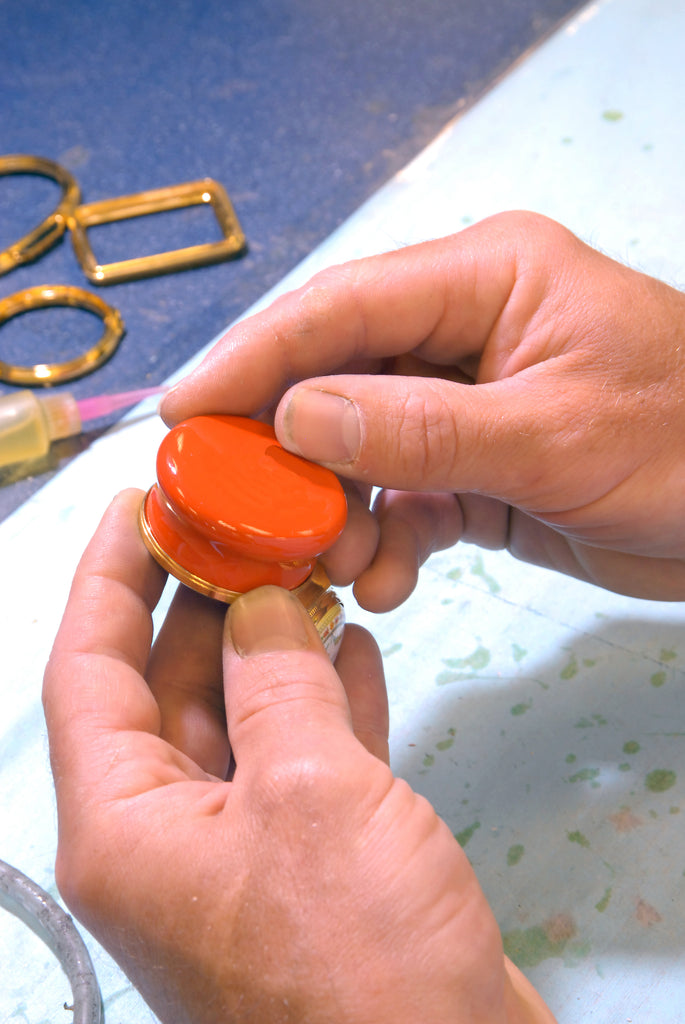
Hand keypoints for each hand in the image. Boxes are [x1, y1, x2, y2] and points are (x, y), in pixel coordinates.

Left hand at [43, 490, 553, 1023]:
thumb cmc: (355, 961)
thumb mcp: (309, 795)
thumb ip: (274, 683)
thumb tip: (260, 601)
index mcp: (124, 824)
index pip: (88, 670)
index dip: (106, 576)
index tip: (138, 502)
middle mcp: (167, 834)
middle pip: (165, 686)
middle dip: (202, 597)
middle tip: (243, 519)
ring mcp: (240, 850)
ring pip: (238, 715)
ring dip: (270, 643)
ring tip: (303, 566)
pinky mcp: (309, 863)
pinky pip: (298, 756)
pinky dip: (322, 697)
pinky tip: (351, 644)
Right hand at [162, 211, 684, 609]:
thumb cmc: (683, 442)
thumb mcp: (550, 434)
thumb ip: (419, 427)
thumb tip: (293, 416)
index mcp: (483, 279)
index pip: (341, 306)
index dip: (253, 356)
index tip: (182, 412)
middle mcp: (462, 330)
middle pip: (335, 377)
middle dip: (285, 451)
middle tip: (241, 511)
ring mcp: (465, 401)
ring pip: (359, 448)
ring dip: (337, 510)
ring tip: (337, 563)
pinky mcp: (476, 466)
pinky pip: (403, 496)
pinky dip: (385, 540)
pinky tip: (386, 579)